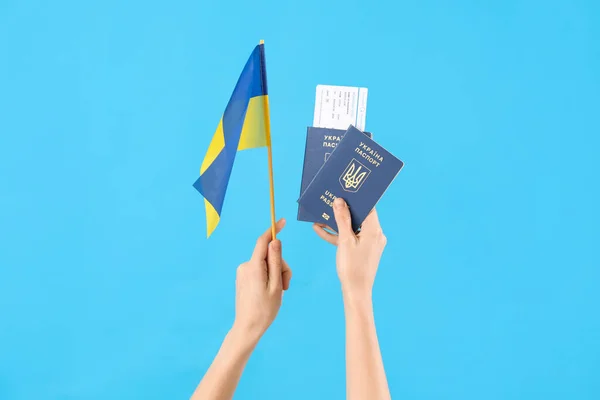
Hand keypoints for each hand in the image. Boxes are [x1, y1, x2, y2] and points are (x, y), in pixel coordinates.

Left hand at [233, 219, 291, 341]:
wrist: (248, 327)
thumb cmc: (265, 309)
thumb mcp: (276, 284)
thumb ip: (276, 261)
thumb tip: (275, 241)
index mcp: (254, 267)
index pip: (263, 241)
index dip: (273, 230)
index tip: (282, 221)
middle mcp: (246, 266)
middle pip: (269, 255)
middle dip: (281, 266)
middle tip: (286, 285)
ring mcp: (243, 272)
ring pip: (266, 264)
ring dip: (276, 274)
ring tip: (279, 292)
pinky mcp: (243, 277)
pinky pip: (260, 270)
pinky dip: (269, 277)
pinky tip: (270, 292)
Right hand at [313, 199, 385, 298]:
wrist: (356, 292)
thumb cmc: (352, 267)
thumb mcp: (345, 241)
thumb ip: (342, 219)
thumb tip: (339, 201)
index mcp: (374, 230)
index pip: (368, 207)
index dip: (356, 198)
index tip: (344, 190)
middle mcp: (375, 234)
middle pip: (359, 216)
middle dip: (343, 210)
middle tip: (330, 200)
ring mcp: (369, 243)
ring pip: (352, 227)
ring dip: (336, 223)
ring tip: (320, 216)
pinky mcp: (363, 250)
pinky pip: (350, 238)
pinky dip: (338, 235)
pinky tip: (320, 230)